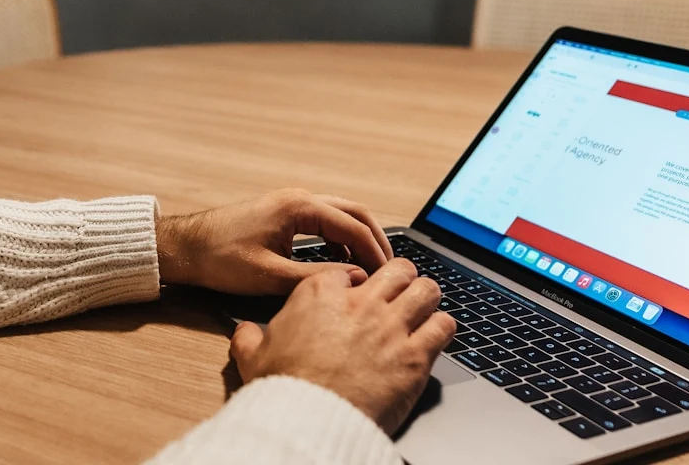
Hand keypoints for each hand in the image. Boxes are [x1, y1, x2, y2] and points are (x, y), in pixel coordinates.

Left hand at [157, 189, 393, 294]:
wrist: (184, 248)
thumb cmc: (219, 259)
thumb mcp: (270, 276)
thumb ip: (316, 278)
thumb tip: (354, 282)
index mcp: (299, 207)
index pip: (354, 226)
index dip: (375, 253)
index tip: (389, 276)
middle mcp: (299, 199)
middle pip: (354, 213)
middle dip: (375, 240)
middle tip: (391, 270)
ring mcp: (291, 205)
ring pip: (340, 216)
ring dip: (358, 240)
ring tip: (370, 270)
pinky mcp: (284, 216)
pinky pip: (324, 223)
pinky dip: (339, 241)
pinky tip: (340, 266)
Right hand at [229, 259, 455, 433]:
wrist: (307, 420)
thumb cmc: (281, 388)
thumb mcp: (252, 357)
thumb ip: (249, 337)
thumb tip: (244, 332)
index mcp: (321, 294)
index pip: (349, 270)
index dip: (356, 283)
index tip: (357, 295)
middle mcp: (361, 303)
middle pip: (397, 269)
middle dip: (401, 279)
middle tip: (399, 294)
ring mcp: (392, 326)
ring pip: (427, 289)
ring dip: (426, 299)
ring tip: (423, 310)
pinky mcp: (415, 355)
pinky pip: (444, 325)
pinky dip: (442, 328)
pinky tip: (435, 336)